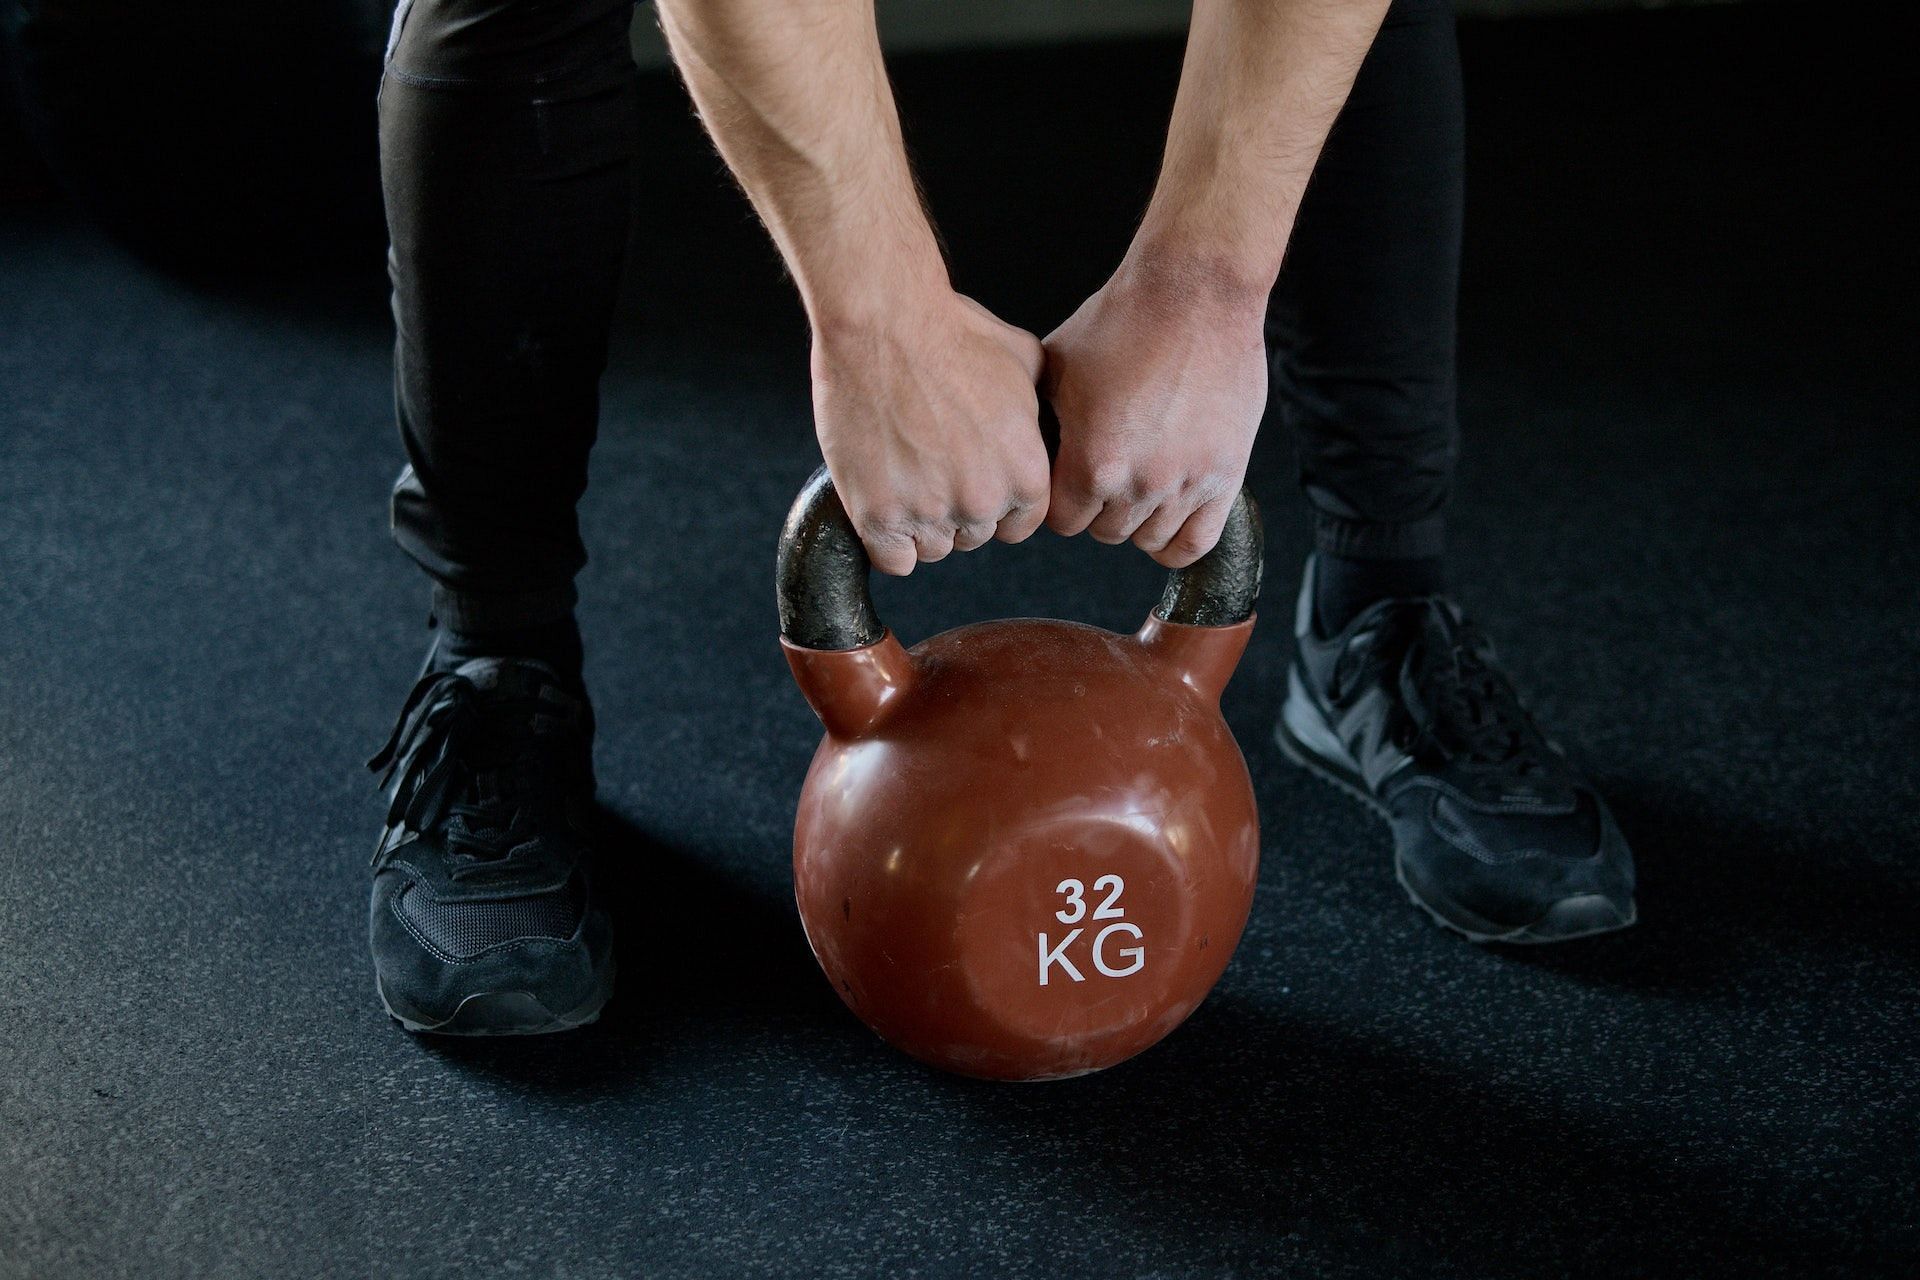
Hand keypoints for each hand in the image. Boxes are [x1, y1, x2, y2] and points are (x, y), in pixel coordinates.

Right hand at [813, 290, 1050, 576]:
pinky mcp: (877, 515)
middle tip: (933, 465)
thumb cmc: (951, 332)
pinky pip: (893, 560)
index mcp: (1025, 474)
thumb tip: (1046, 423)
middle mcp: (982, 502)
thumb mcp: (1024, 361)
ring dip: (921, 523)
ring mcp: (928, 513)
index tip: (974, 480)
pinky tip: (884, 503)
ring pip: (933, 549)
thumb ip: (1040, 408)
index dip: (996, 503)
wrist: (883, 323)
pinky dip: (888, 540)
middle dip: (957, 508)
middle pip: (974, 536)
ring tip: (905, 474)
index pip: (1019, 524)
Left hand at [1043, 254, 1267, 567]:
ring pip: (1148, 539)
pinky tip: (1165, 518)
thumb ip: (1042, 423)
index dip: (1060, 500)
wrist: (1195, 290)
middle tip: (1106, 470)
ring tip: (1137, 480)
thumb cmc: (1122, 320)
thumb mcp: (1057, 368)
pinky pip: (1195, 542)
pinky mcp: (1226, 475)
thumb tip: (1022, 452)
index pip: (1062, 521)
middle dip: (1098, 506)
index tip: (1067, 478)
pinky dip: (1175, 542)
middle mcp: (1139, 483)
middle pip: (1105, 532)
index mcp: (1090, 462)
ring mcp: (1186, 483)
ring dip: (1137, 517)